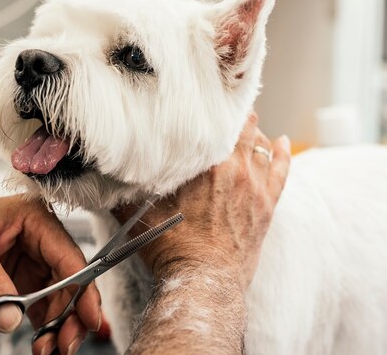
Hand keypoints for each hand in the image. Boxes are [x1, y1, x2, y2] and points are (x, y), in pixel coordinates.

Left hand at [0, 195, 100, 354]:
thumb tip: (9, 318)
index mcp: (36, 220)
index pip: (69, 257)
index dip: (82, 289)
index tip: (87, 318)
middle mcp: (42, 240)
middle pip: (70, 282)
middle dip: (71, 315)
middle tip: (64, 345)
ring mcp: (35, 262)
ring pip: (61, 298)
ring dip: (58, 325)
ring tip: (48, 350)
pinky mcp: (25, 281)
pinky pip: (43, 306)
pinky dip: (45, 327)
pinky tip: (41, 344)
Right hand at [114, 112, 290, 288]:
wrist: (203, 281)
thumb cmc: (172, 250)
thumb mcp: (139, 216)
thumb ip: (122, 192)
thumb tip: (103, 177)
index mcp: (203, 165)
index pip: (214, 124)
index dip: (212, 112)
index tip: (206, 105)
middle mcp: (233, 169)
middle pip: (241, 128)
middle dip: (234, 118)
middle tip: (226, 111)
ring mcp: (254, 186)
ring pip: (261, 145)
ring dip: (255, 133)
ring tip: (248, 125)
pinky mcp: (267, 204)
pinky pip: (282, 169)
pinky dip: (283, 152)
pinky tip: (283, 142)